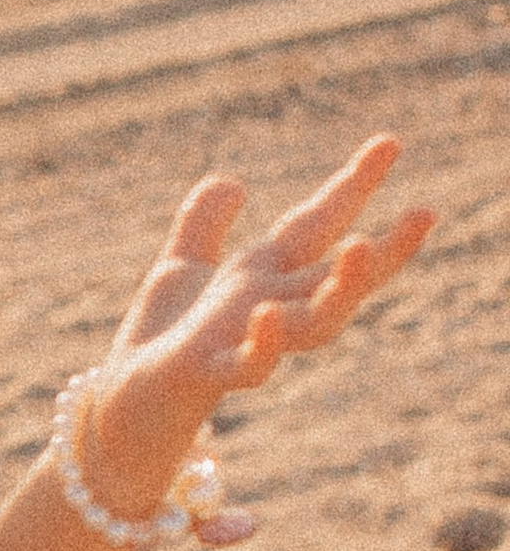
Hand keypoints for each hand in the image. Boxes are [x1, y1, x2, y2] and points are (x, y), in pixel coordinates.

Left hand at [86, 137, 431, 518]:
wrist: (123, 408)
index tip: (390, 141)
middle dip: (384, 251)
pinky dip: (262, 343)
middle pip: (336, 280)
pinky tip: (266, 312)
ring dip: (341, 290)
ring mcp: (243, 344)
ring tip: (361, 247)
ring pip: (313, 325)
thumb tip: (233, 180)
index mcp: (260, 277)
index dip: (353, 186)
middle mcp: (265, 309)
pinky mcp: (207, 374)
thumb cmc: (157, 343)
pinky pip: (247, 365)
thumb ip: (204, 224)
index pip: (317, 227)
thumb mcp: (178, 268)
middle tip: (427, 212)